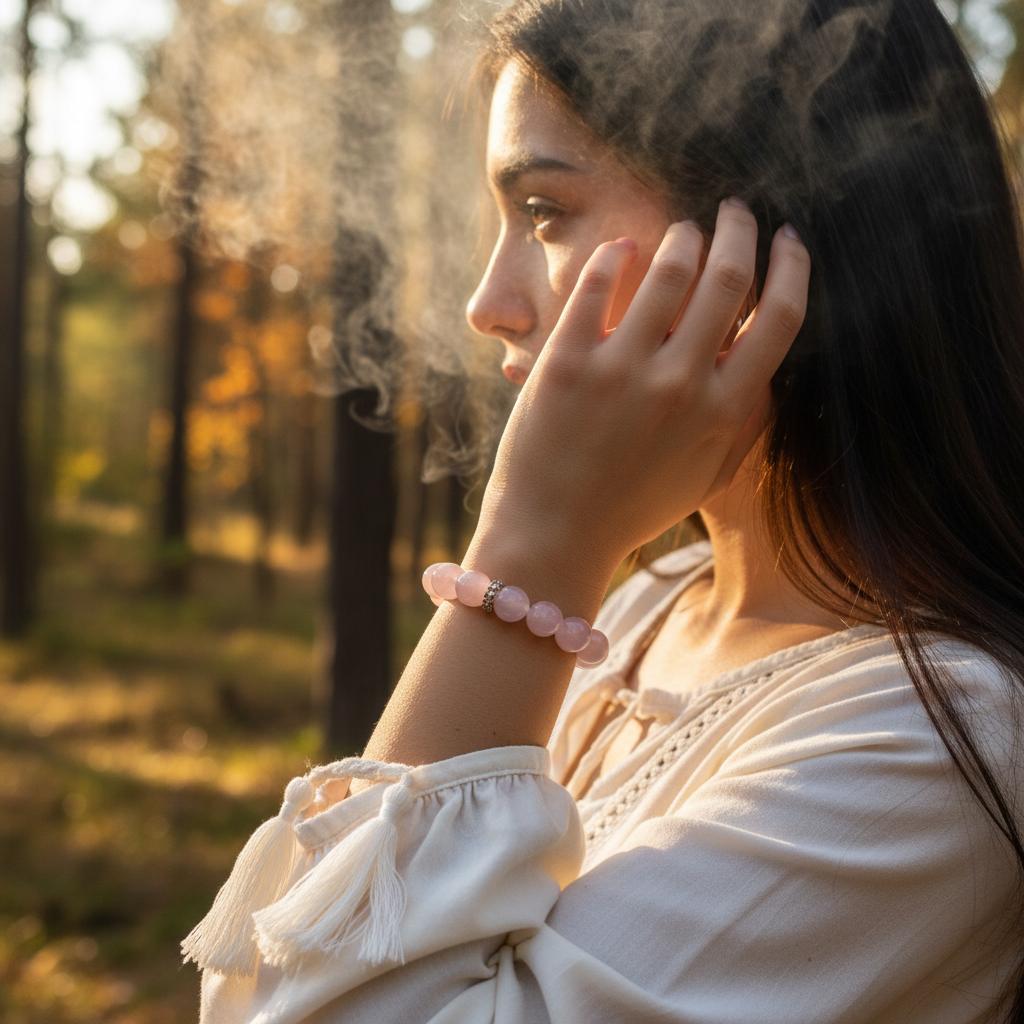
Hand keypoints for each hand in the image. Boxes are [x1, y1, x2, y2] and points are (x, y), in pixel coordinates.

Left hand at [473, 199, 809, 575]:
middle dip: (740, 229)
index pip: (780, 318)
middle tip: (735, 210)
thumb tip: (768, 366)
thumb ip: (746, 423)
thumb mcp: (707, 476)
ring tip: (682, 230)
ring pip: (670, 267)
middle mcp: (680, 384)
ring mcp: (621, 370)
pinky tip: (622, 247)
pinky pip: (597, 282)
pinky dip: (615, 254)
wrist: (555, 534)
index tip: (787, 238)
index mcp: (722, 411)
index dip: (792, 266)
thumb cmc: (633, 507)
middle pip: (729, 277)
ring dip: (683, 235)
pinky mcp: (566, 361)